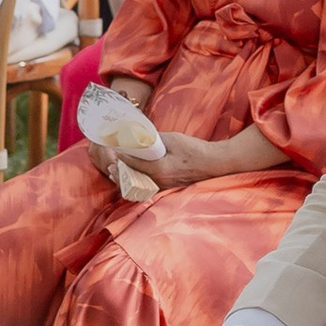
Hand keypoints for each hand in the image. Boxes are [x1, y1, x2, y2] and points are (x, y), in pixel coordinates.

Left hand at [102, 137, 221, 190]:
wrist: (214, 163)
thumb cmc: (196, 150)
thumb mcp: (173, 139)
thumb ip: (155, 139)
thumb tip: (141, 137)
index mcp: (160, 169)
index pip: (133, 164)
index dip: (121, 157)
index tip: (113, 151)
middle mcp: (160, 181)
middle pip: (132, 180)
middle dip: (119, 173)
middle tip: (110, 166)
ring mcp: (164, 187)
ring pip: (138, 186)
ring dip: (127, 180)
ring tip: (117, 173)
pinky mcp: (168, 188)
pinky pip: (148, 188)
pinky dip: (138, 184)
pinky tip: (133, 178)